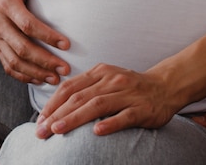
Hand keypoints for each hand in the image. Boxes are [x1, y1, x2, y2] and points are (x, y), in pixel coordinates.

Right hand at [0, 0, 70, 84]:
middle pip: (22, 48)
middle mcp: (0, 25)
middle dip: (45, 61)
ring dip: (36, 73)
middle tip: (65, 68)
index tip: (66, 44)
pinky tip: (40, 80)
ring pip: (15, 62)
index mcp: (7, 6)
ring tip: (56, 79)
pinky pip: (8, 67)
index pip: (27, 24)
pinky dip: (23, 76)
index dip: (46, 35)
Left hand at [35, 63, 179, 138]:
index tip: (40, 120)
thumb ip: (85, 89)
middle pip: (79, 97)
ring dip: (75, 118)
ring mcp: (127, 94)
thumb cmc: (130, 87)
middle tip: (42, 131)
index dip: (52, 103)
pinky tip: (96, 132)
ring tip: (58, 129)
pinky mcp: (142, 108)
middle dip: (57, 114)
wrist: (166, 86)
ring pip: (97, 105)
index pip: (70, 87)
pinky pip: (124, 116)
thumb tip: (56, 106)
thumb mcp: (106, 80)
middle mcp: (111, 81)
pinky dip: (110, 123)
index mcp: (100, 73)